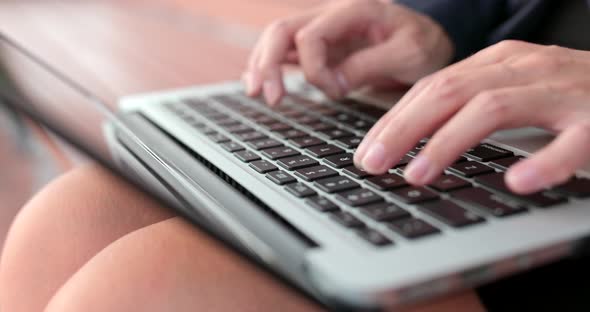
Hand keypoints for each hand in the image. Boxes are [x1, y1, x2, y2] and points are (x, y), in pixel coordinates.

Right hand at [243, 0, 453, 104]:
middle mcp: (331, 16)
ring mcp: (323, 31)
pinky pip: (286, 52)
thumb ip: (369, 65)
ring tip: (255, 92)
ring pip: (277, 40)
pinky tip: (261, 84)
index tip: (336, 90)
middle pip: (282, 31)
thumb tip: (332, 83)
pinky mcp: (321, 48)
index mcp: (352, 12)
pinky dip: (269, 67)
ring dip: (261, 65)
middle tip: (269, 97)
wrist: (429, 38)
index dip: (315, 69)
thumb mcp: (408, 54)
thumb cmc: (423, 43)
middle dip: (268, 64)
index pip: (311, 36)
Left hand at [354, 40, 589, 193]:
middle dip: (403, 129)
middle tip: (372, 164)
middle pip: (449, 92)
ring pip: (493, 107)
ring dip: (449, 143)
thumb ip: (468, 105)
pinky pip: (570, 141)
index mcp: (499, 61)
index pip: (432, 86)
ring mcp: (562, 90)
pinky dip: (544, 162)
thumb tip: (410, 138)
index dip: (393, 119)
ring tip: (418, 175)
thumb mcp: (512, 88)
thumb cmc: (569, 94)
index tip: (365, 150)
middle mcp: (525, 68)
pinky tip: (517, 182)